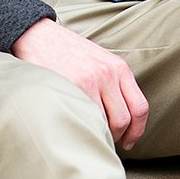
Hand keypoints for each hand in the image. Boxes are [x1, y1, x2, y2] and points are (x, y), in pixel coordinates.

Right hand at [12, 17, 148, 149]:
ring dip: (96, 134)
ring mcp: (90, 80)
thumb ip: (113, 85)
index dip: (136, 131)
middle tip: (101, 140)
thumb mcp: (99, 62)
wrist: (40, 36)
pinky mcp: (71, 86)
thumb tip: (123, 122)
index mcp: (119, 67)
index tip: (128, 142)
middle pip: (123, 120)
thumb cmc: (68, 54)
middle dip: (114, 137)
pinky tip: (73, 126)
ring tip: (85, 132)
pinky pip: (84, 118)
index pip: (139, 107)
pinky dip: (81, 128)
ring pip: (103, 123)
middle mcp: (108, 73)